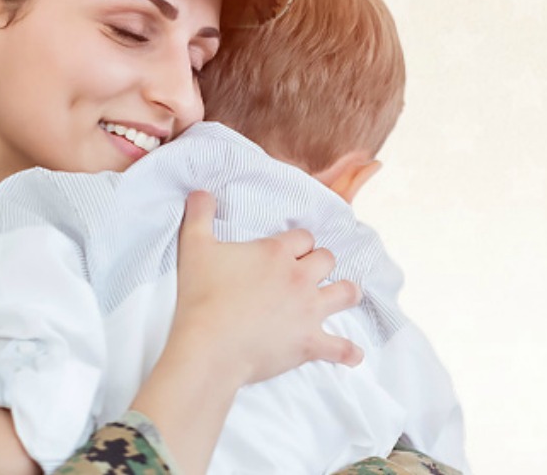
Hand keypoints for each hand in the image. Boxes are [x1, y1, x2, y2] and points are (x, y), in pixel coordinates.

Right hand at [173, 191, 362, 386]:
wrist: (209, 346)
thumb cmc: (201, 296)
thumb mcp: (193, 248)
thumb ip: (199, 215)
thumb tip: (200, 192)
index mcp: (275, 253)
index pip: (302, 237)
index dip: (297, 243)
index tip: (290, 250)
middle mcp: (299, 277)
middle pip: (327, 260)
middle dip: (320, 262)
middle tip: (309, 271)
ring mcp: (308, 311)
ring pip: (346, 294)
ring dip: (346, 293)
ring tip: (342, 295)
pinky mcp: (310, 343)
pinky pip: (341, 348)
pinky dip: (347, 352)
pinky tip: (352, 354)